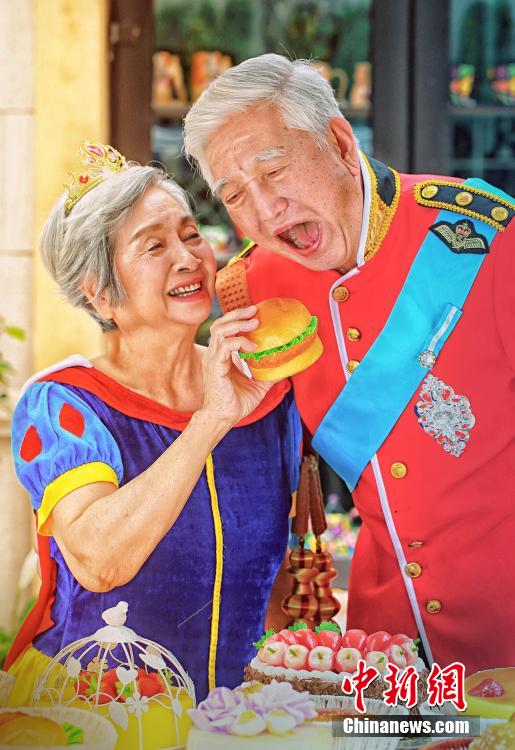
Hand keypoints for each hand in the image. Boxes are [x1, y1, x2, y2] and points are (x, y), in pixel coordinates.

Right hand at [202, 306, 274, 425]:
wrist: (223, 418)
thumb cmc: (236, 403)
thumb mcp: (258, 385)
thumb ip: (269, 373)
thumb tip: (286, 366)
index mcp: (222, 356)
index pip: (225, 329)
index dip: (238, 319)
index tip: (256, 314)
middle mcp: (215, 354)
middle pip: (220, 324)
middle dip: (237, 314)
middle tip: (255, 310)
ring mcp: (213, 359)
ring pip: (220, 330)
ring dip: (238, 324)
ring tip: (254, 323)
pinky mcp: (215, 366)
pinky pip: (225, 346)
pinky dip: (239, 342)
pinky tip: (252, 347)